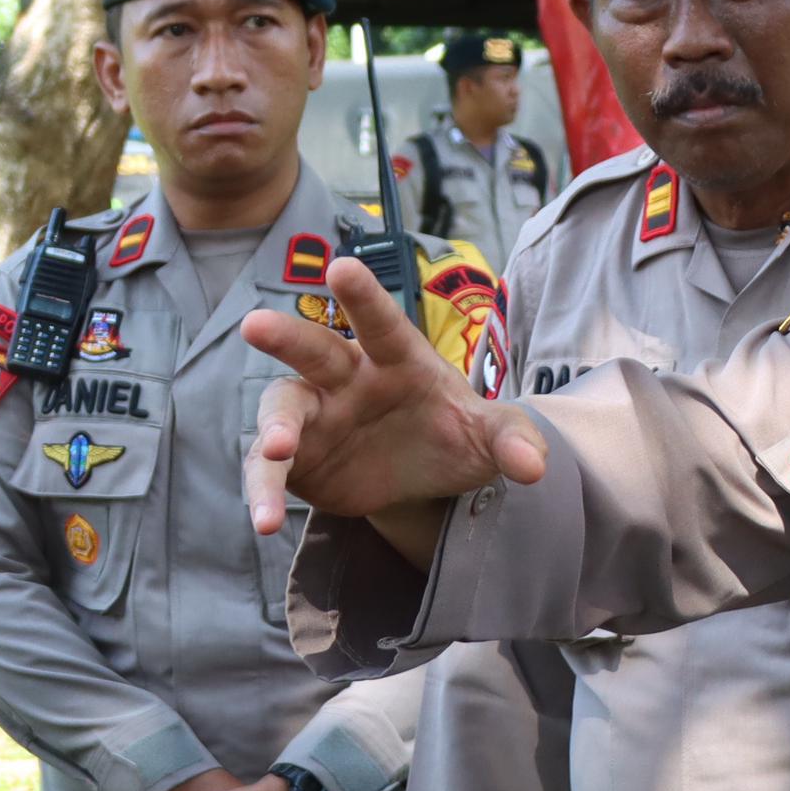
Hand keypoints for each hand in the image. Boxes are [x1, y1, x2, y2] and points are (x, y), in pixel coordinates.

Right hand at [244, 258, 546, 549]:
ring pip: (282, 408)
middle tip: (254, 325)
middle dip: (285, 336)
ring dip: (273, 428)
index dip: (363, 296)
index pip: (381, 322)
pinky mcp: (296, 459)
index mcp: (396, 358)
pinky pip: (270, 471)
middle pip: (313, 350)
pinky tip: (266, 522)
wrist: (421, 480)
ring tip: (275, 452)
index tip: (341, 268)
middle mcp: (347, 377)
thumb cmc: (453, 436)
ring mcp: (315, 416)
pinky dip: (264, 493)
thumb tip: (535, 465)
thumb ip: (512, 439)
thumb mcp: (488, 437)